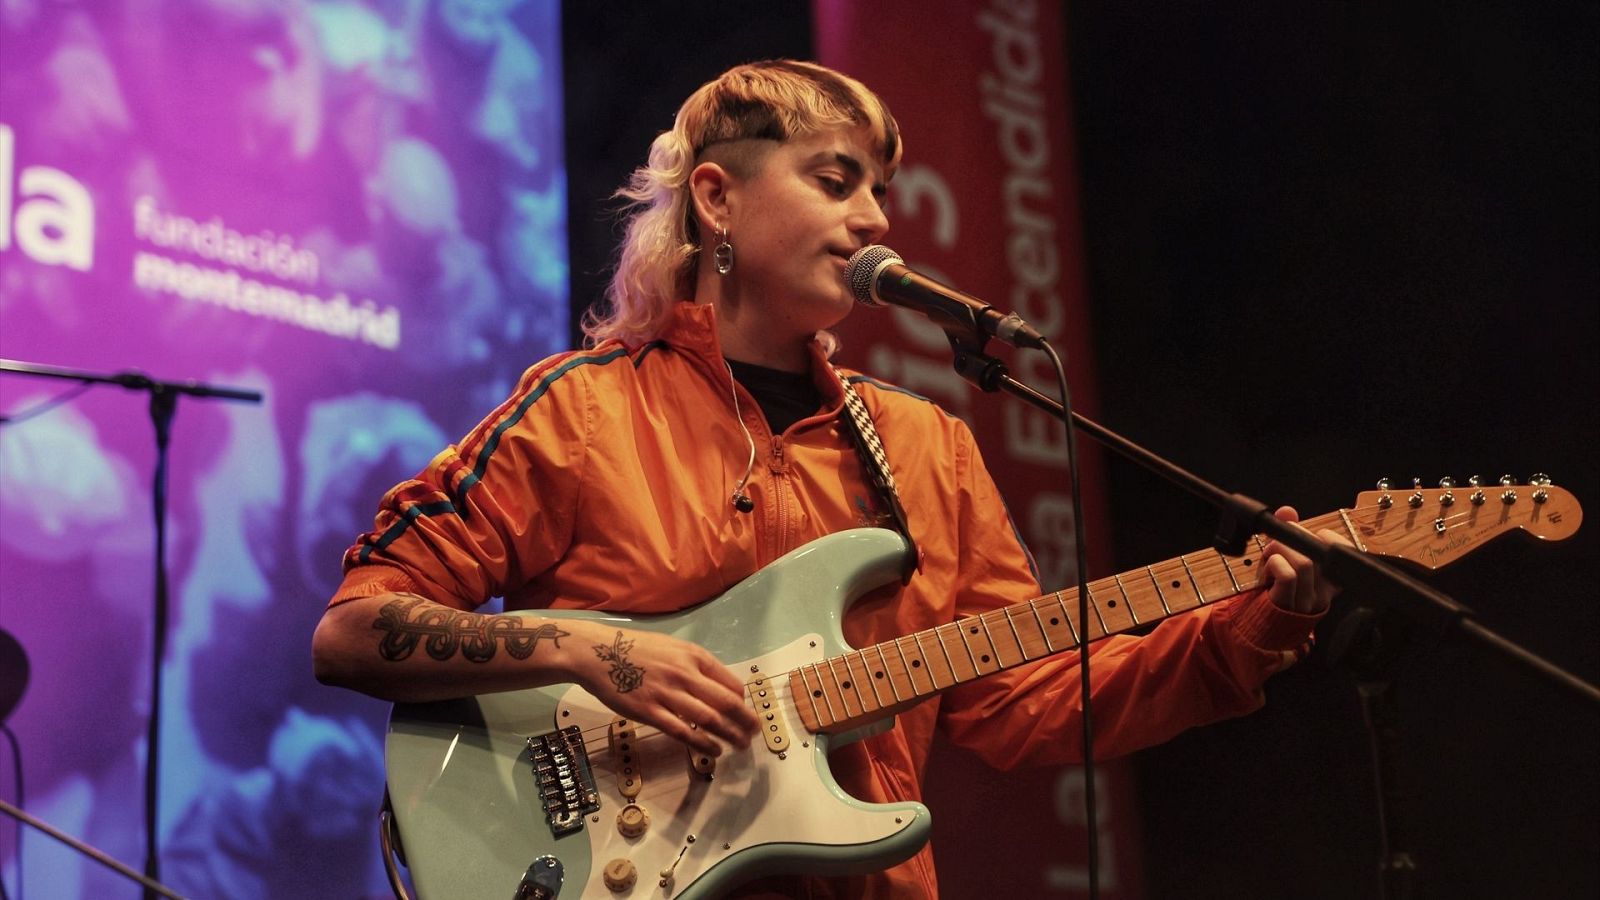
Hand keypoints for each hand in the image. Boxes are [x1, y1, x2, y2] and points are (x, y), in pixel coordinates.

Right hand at [573, 624, 759, 757]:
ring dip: (731, 735)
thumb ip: (694, 665)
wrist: (598, 653)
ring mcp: (668, 694)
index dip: (743, 702)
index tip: (745, 713)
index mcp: (693, 656)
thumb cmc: (635, 649)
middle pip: (727, 703)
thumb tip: (716, 687)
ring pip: (710, 720)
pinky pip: (684, 732)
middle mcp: (685, 674)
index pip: (731, 683)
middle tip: (755, 733)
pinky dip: (703, 744)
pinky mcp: (650, 712)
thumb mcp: (672, 647)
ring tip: (740, 746)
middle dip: (746, 722)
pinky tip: (713, 750)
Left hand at [1260, 506, 1343, 614]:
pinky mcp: (1288, 604)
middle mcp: (1323, 593)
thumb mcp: (1282, 559)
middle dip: (1293, 537)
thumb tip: (1288, 511)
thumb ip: (1287, 534)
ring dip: (1279, 551)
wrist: (1257, 624)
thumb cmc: (1273, 589)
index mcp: (1329, 582)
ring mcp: (1307, 600)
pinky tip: (1266, 573)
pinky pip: (1288, 575)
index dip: (1331, 538)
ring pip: (1304, 562)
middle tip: (1276, 543)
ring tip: (1268, 558)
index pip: (1346, 554)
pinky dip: (1273, 564)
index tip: (1314, 534)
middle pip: (1318, 552)